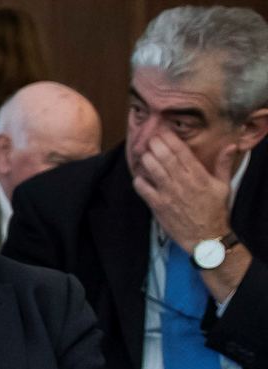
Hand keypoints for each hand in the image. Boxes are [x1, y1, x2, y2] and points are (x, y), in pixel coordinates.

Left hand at [132, 132, 238, 253]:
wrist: (206, 237)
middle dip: (155, 145)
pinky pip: (144, 190)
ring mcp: (169, 194)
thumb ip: (223, 164)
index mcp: (198, 175)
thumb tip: (231, 145)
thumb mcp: (224, 186)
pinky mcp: (158, 206)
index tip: (162, 131)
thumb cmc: (215, 211)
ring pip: (153, 170)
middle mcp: (182, 182)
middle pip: (165, 158)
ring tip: (143, 153)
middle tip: (149, 138)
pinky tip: (138, 176)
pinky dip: (139, 181)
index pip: (181, 152)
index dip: (170, 139)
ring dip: (146, 160)